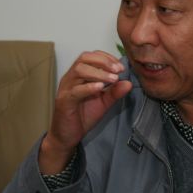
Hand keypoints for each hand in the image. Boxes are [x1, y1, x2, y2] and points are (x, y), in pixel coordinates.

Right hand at [39, 51, 132, 174]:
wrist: (67, 136)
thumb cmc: (83, 116)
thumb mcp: (103, 102)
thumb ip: (114, 92)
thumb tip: (129, 83)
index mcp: (79, 75)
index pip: (91, 56)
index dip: (107, 58)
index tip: (120, 66)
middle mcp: (71, 78)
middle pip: (84, 59)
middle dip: (104, 62)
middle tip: (118, 70)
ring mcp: (66, 89)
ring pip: (79, 71)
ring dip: (98, 73)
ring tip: (113, 79)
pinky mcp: (64, 101)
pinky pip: (75, 91)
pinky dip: (88, 87)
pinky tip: (100, 88)